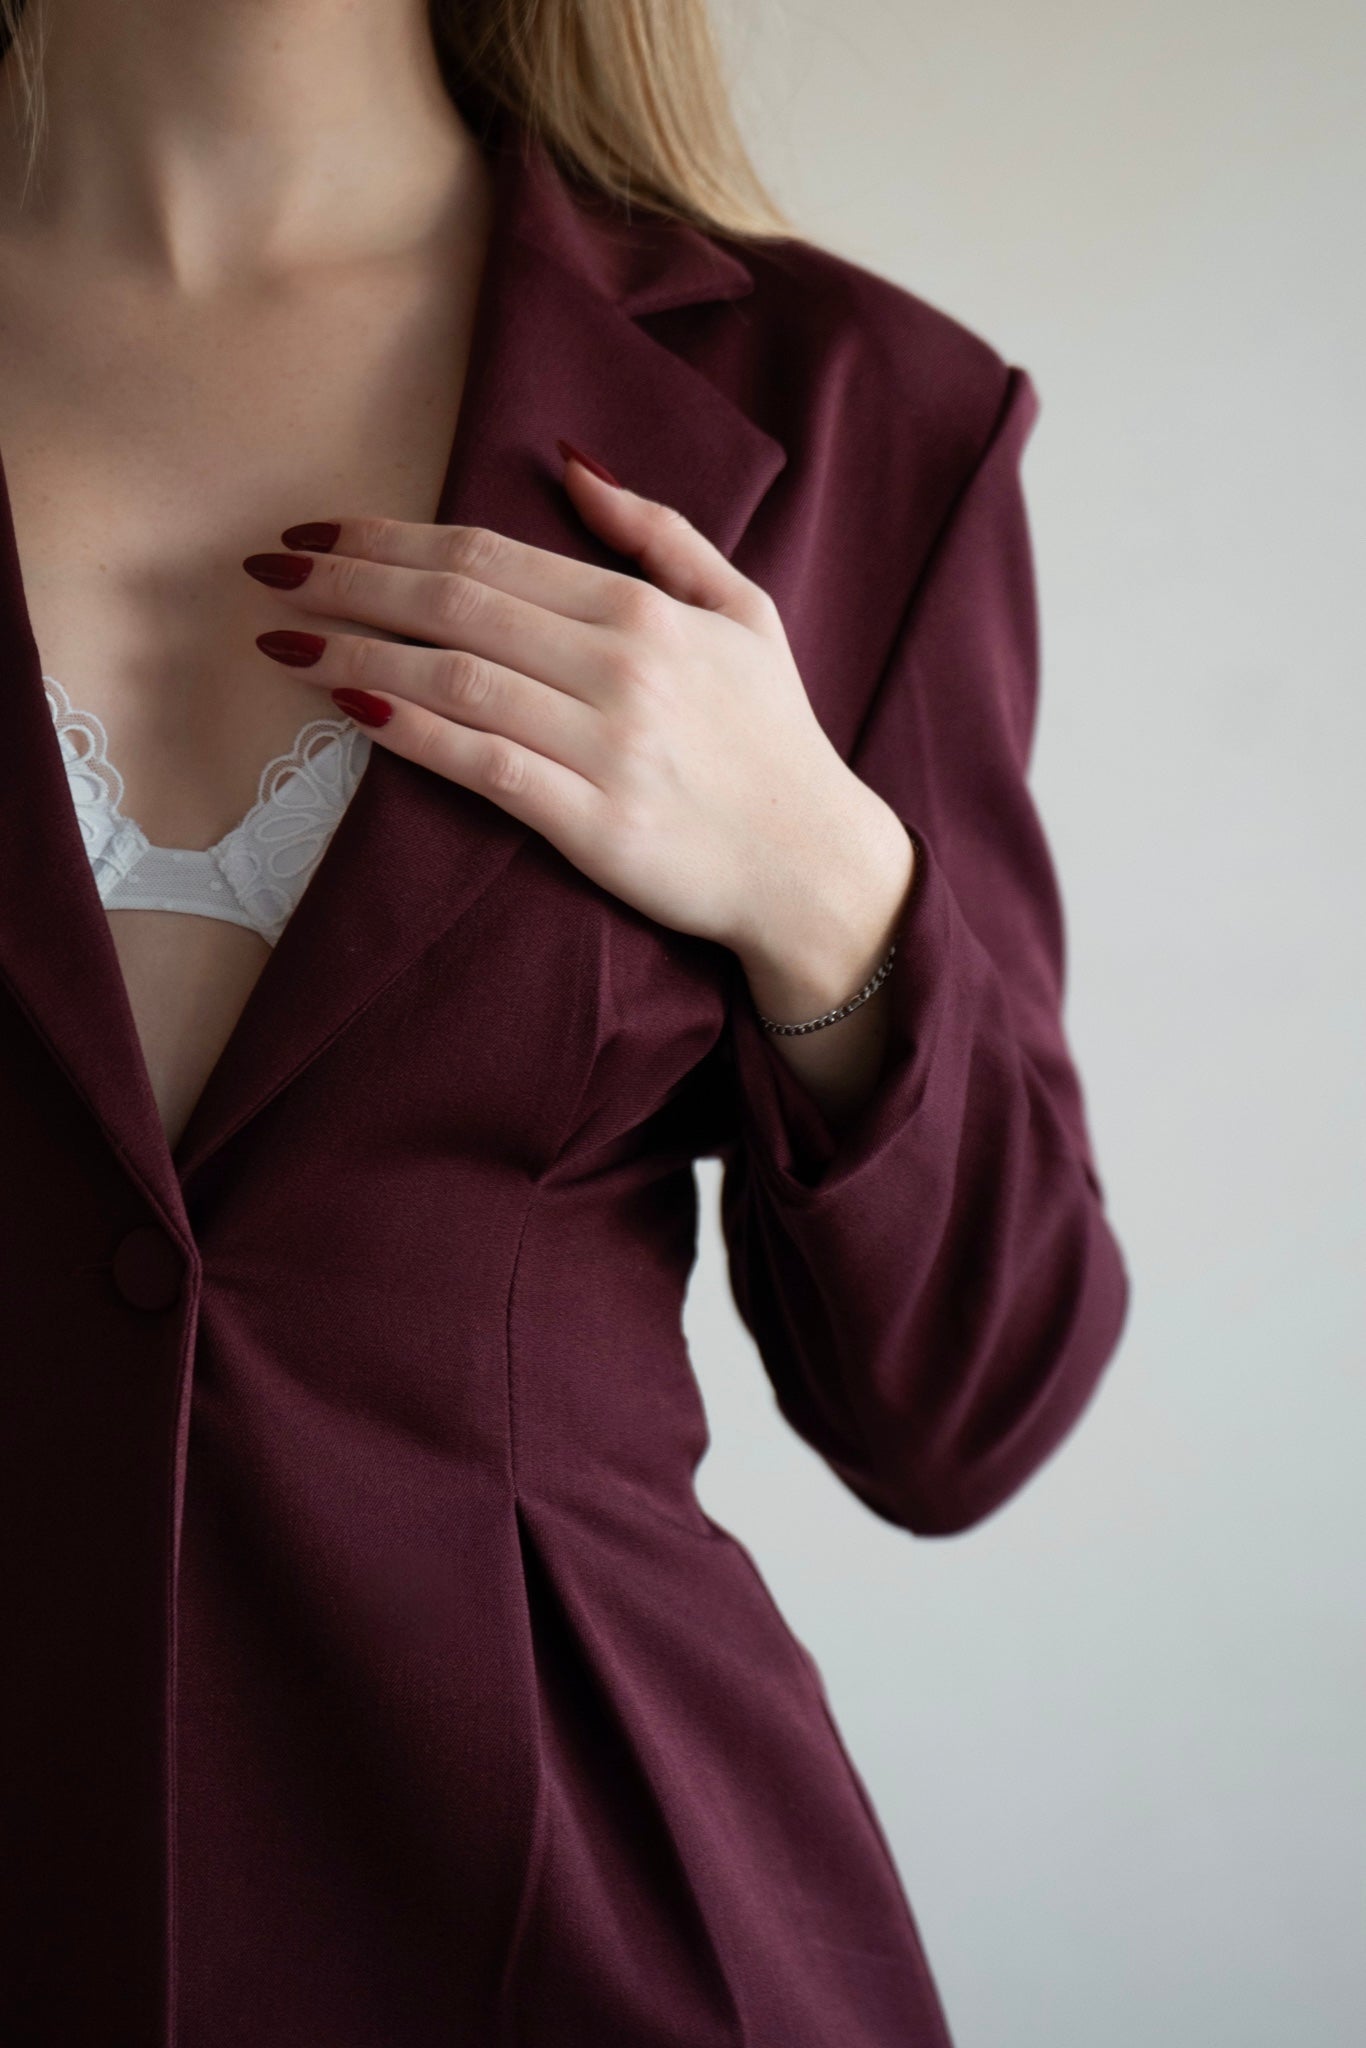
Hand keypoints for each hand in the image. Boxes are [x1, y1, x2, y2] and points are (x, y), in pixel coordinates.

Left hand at [243, 446, 906, 971]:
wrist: (815, 868)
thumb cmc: (773, 739)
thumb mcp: (744, 611)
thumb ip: (659, 534)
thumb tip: (570, 460)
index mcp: (645, 610)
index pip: (488, 552)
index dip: (389, 535)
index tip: (317, 530)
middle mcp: (620, 668)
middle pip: (454, 602)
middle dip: (348, 580)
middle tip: (269, 571)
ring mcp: (605, 747)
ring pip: (454, 678)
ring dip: (354, 651)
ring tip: (281, 639)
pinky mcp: (593, 824)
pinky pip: (481, 766)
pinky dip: (410, 731)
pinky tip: (349, 706)